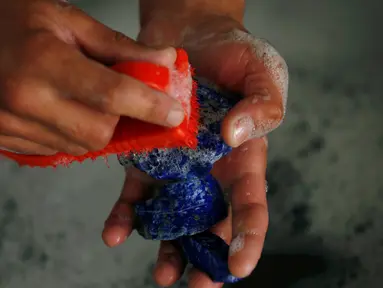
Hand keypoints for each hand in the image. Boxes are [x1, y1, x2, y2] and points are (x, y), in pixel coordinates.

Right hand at [0, 0, 183, 155]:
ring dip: (97, 128)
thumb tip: (165, 61)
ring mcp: (11, 125)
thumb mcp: (67, 21)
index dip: (150, 106)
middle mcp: (25, 101)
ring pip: (81, 146)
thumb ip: (118, 46)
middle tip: (119, 99)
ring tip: (86, 100)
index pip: (112, 95)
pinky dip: (73, 135)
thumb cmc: (15, 20)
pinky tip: (65, 111)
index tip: (174, 113)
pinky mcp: (5, 139)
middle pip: (100, 132)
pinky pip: (58, 150)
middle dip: (120, 119)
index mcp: (43, 63)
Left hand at [102, 14, 287, 287]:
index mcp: (243, 158)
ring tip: (162, 272)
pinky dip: (128, 214)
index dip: (249, 237)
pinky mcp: (148, 154)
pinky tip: (117, 233)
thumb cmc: (237, 56)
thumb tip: (234, 136)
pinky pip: (137, 190)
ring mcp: (177, 166)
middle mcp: (210, 170)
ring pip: (173, 216)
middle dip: (205, 256)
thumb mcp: (265, 76)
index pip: (251, 206)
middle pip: (211, 222)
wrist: (195, 38)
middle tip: (196, 282)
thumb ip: (263, 108)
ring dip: (167, 245)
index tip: (239, 266)